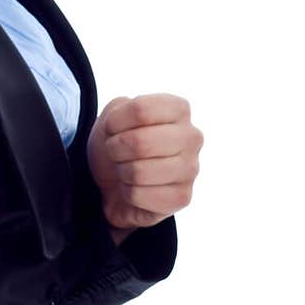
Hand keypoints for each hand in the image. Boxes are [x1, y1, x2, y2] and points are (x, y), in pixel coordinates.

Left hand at [87, 94, 202, 233]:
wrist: (113, 180)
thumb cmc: (118, 144)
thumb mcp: (113, 115)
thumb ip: (122, 107)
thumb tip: (135, 123)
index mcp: (178, 109)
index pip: (141, 110)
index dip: (114, 122)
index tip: (112, 129)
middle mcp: (191, 137)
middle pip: (140, 142)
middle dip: (115, 149)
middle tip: (115, 152)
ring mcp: (190, 168)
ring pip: (139, 172)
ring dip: (121, 171)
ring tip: (125, 168)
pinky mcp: (182, 197)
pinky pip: (139, 195)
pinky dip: (126, 193)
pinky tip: (134, 187)